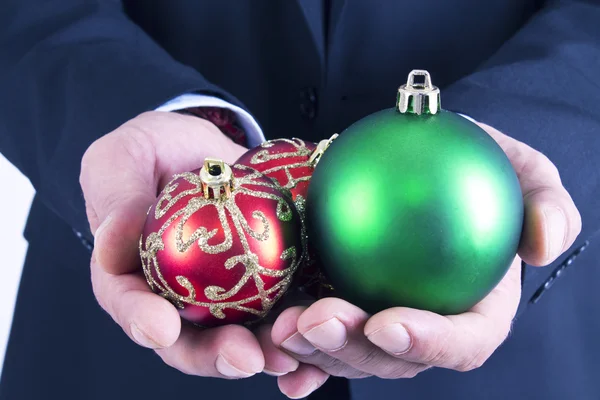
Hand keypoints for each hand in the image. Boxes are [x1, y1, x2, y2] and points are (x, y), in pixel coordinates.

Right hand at [81, 111, 299, 378]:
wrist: (207, 149)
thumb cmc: (154, 151)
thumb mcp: (123, 158)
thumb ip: (115, 199)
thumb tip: (109, 250)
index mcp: (132, 275)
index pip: (129, 305)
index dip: (142, 322)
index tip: (161, 329)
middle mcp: (177, 297)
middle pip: (191, 340)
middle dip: (217, 355)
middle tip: (245, 356)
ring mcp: (224, 295)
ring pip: (242, 335)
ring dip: (266, 351)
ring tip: (291, 352)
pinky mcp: (265, 283)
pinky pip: (282, 310)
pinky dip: (301, 327)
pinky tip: (321, 329)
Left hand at [267, 121, 581, 397]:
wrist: (421, 161)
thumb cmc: (474, 167)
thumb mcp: (521, 169)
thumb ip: (544, 203)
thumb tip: (544, 244)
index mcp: (475, 310)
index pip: (463, 342)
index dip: (429, 343)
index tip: (389, 322)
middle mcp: (426, 326)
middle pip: (395, 359)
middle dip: (354, 350)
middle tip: (316, 320)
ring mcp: (382, 322)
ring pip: (350, 354)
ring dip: (314, 351)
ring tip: (282, 328)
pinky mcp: (346, 308)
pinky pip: (321, 339)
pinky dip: (298, 356)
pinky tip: (273, 350)